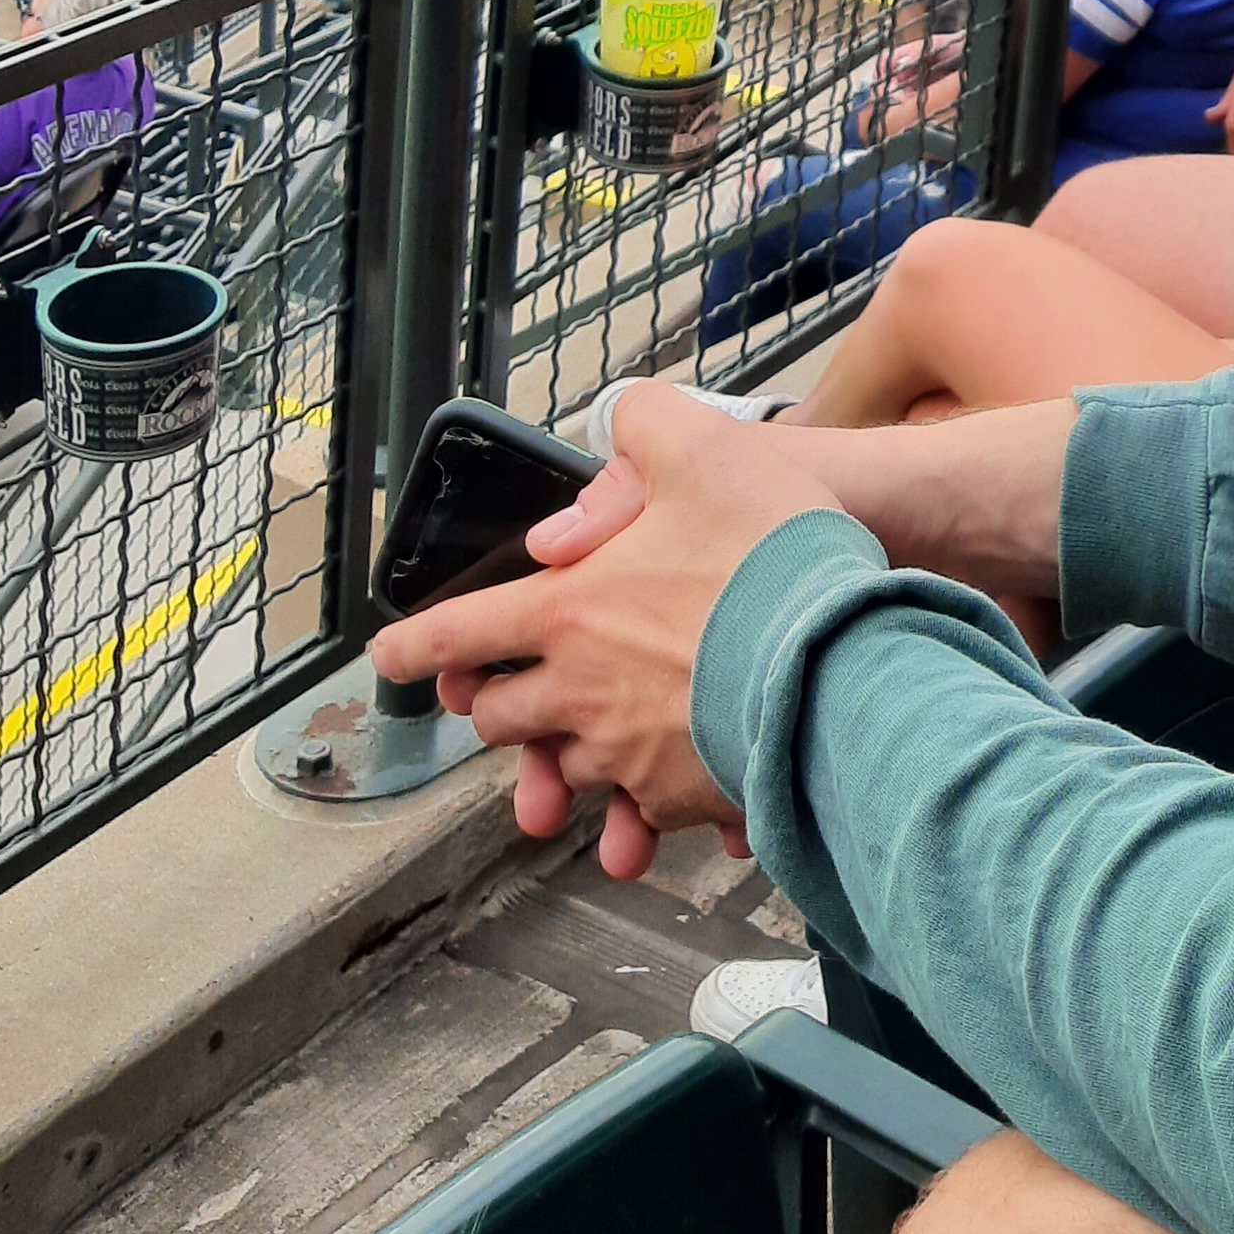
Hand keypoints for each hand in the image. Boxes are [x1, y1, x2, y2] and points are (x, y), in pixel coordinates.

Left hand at [368, 385, 847, 881]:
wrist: (844, 659)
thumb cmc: (772, 554)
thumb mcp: (708, 448)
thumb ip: (646, 423)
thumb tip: (610, 426)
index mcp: (567, 612)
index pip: (457, 635)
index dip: (413, 645)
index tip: (390, 658)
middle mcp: (579, 694)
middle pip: (502, 718)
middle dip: (502, 704)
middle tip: (518, 690)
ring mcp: (626, 756)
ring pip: (567, 770)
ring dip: (572, 757)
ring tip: (607, 735)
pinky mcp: (680, 798)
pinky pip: (645, 809)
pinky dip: (653, 799)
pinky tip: (688, 774)